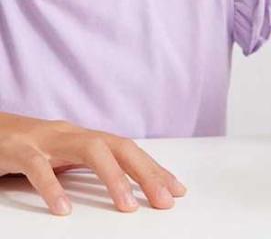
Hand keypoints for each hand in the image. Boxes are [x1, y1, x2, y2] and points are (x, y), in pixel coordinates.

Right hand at [0, 112, 186, 215]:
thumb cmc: (28, 148)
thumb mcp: (62, 159)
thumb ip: (90, 168)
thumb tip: (125, 186)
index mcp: (86, 138)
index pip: (129, 150)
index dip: (154, 168)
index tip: (176, 190)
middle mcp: (74, 135)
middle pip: (120, 146)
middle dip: (146, 172)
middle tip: (165, 201)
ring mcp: (48, 140)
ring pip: (90, 150)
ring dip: (113, 178)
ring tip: (128, 206)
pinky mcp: (20, 151)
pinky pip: (38, 167)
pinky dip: (52, 187)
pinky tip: (64, 210)